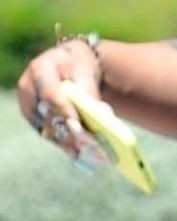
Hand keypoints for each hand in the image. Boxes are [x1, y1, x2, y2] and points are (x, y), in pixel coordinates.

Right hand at [16, 41, 104, 164]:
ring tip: (87, 155)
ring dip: (67, 143)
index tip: (78, 127)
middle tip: (88, 146)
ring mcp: (29, 106)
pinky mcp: (35, 120)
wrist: (68, 66)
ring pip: (47, 129)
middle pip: (48, 116)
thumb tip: (102, 115)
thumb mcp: (85, 71)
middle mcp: (29, 89)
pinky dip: (64, 144)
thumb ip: (89, 91)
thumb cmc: (78, 66)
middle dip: (68, 132)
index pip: (50, 94)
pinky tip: (79, 154)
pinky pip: (49, 134)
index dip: (64, 111)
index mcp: (40, 70)